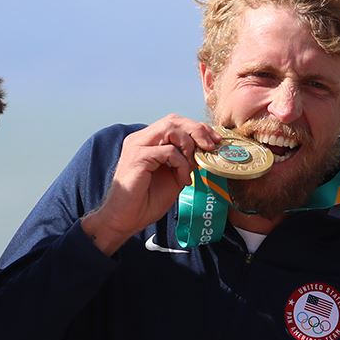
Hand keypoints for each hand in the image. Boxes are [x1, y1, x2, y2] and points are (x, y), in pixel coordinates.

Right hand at [80, 115, 218, 253]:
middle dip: (197, 130)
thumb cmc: (146, 201)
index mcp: (148, 142)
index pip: (175, 123)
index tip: (215, 141)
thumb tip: (204, 152)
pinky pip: (168, 151)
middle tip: (211, 146)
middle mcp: (141, 139)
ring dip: (189, 145)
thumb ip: (185, 162)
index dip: (197, 128)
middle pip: (174, 120)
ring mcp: (137, 146)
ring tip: (193, 165)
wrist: (124, 219)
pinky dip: (181, 164)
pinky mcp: (138, 157)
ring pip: (170, 129)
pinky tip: (183, 180)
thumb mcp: (173, 178)